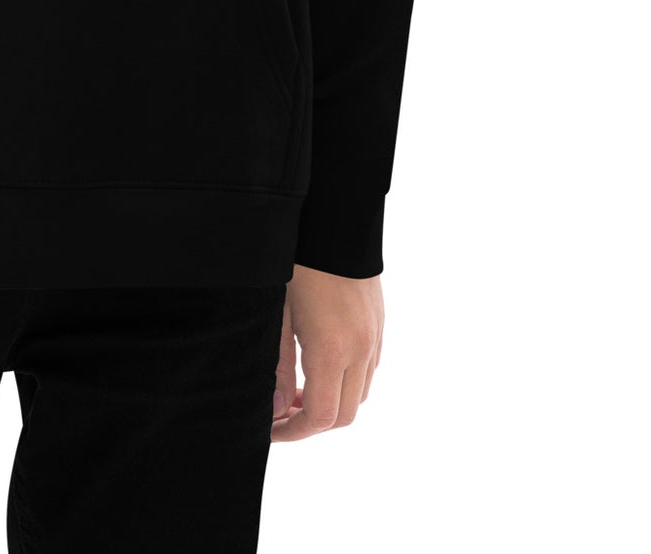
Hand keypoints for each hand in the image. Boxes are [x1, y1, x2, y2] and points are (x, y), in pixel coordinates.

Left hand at [270, 265, 383, 440]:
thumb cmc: (297, 262)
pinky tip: (321, 364)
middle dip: (312, 423)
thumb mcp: (277, 313)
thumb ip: (276, 365)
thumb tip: (275, 408)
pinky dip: (348, 381)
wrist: (335, 219)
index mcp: (331, 350)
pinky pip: (369, 369)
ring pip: (360, 394)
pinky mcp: (379, 323)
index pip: (321, 417)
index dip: (294, 432)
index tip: (271, 429)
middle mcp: (361, 349)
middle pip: (345, 415)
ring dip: (332, 402)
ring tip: (298, 387)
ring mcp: (374, 336)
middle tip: (281, 411)